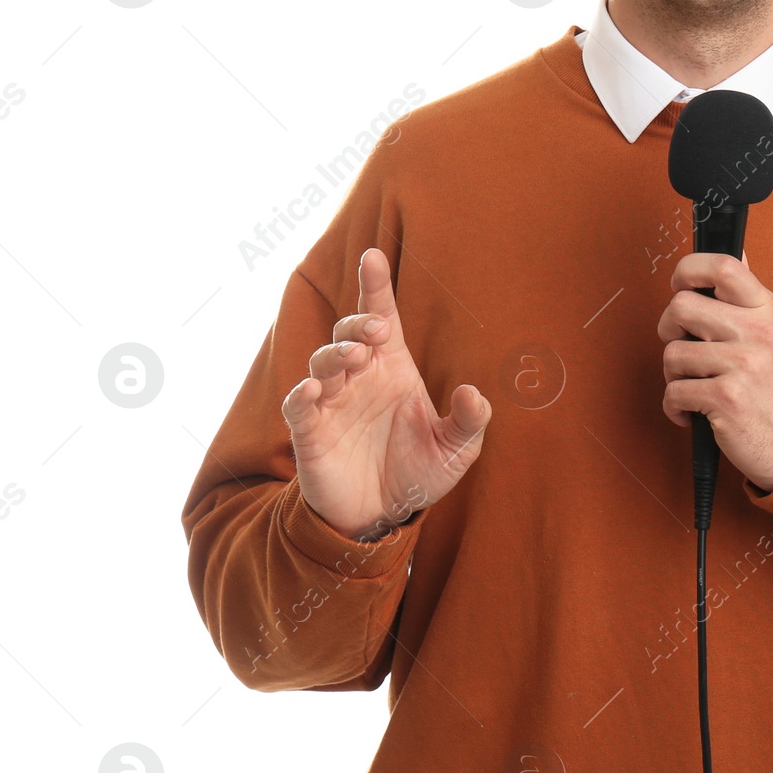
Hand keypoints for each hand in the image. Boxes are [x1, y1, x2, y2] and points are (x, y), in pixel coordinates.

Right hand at [281, 247, 490, 539]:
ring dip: (336, 353)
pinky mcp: (310, 432)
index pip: (382, 316)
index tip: (372, 255)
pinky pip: (298, 406)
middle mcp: (360, 377)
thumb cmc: (418, 473)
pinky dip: (302, 395)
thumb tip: (473, 392)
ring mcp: (332, 402)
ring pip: (322, 362)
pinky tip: (314, 390)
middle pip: (350, 332)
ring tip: (354, 357)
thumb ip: (470, 421)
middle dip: (359, 324)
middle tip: (377, 331)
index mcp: (393, 368)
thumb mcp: (456, 450)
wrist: (382, 517)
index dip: (374, 286)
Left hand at [657, 251, 772, 492]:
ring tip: (695, 386)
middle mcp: (759, 333)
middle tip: (684, 348)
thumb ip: (749, 297)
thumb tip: (737, 251)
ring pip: (672, 353)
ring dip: (674, 376)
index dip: (689, 269)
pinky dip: (675, 408)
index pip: (725, 266)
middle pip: (681, 306)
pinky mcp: (727, 399)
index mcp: (768, 311)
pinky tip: (693, 413)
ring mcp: (744, 365)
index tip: (680, 284)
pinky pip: (674, 392)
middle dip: (670, 330)